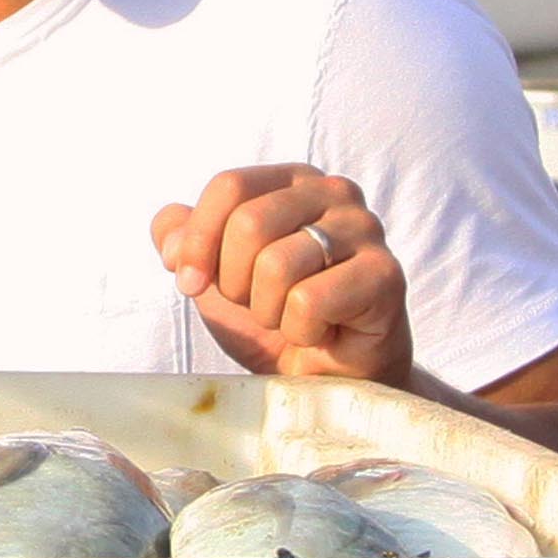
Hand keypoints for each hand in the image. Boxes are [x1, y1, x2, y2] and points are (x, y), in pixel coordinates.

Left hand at [152, 164, 411, 383]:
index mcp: (294, 180)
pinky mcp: (385, 276)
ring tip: (290, 320)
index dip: (198, 240)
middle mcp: (335, 193)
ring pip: (276, 265)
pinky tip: (319, 333)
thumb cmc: (277, 317)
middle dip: (235, 282)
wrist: (326, 377)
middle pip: (249, 224)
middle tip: (257, 307)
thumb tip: (172, 241)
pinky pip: (308, 302)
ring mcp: (366, 232)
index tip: (190, 282)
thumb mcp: (215, 274)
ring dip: (268, 312)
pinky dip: (299, 331)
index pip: (229, 186)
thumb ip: (184, 238)